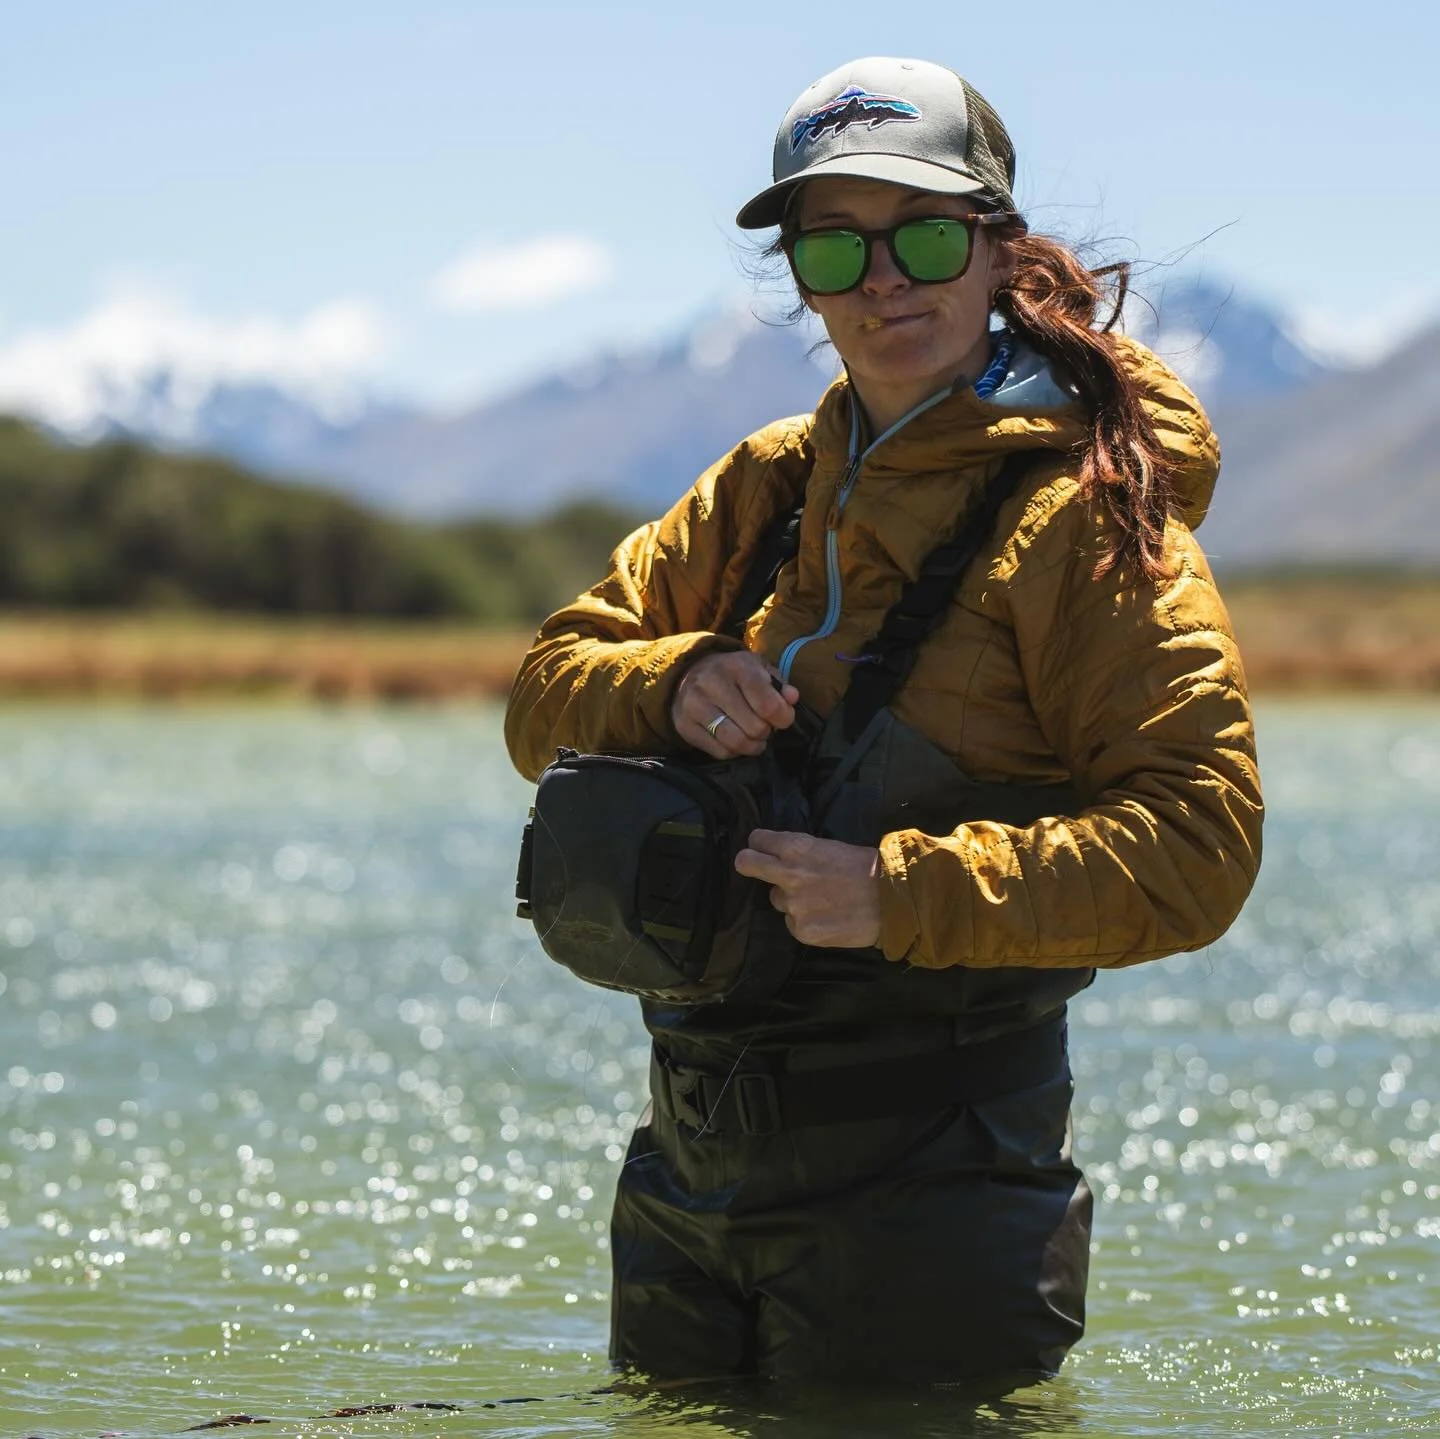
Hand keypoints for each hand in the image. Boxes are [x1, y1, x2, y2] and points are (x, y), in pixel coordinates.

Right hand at [672, 652, 798, 758]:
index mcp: (738, 666)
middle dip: (766, 731)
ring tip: (753, 738)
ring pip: (736, 743)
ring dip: (752, 746)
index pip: (768, 704)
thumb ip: (779, 685)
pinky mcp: (684, 725)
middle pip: (754, 727)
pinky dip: (734, 751)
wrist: (689, 673)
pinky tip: (734, 740)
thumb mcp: (760, 670)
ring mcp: (694, 705)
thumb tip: (791, 698)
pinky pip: (720, 752)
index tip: (782, 718)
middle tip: (764, 726)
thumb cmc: (734, 674)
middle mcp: (712, 683)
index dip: (783, 718)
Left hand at [734, 829, 881, 947]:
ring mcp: (793, 905)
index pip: (757, 841)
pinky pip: (793, 924)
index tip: (764, 849)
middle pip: (746, 864)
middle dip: (748, 863)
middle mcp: (788, 874)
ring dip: (792, 900)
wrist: (894, 900)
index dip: (761, 845)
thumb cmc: (868, 868)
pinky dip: (806, 922)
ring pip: (777, 900)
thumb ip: (803, 854)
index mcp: (797, 847)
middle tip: (755, 867)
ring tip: (821, 901)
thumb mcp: (831, 848)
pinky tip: (828, 918)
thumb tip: (784, 860)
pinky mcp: (802, 930)